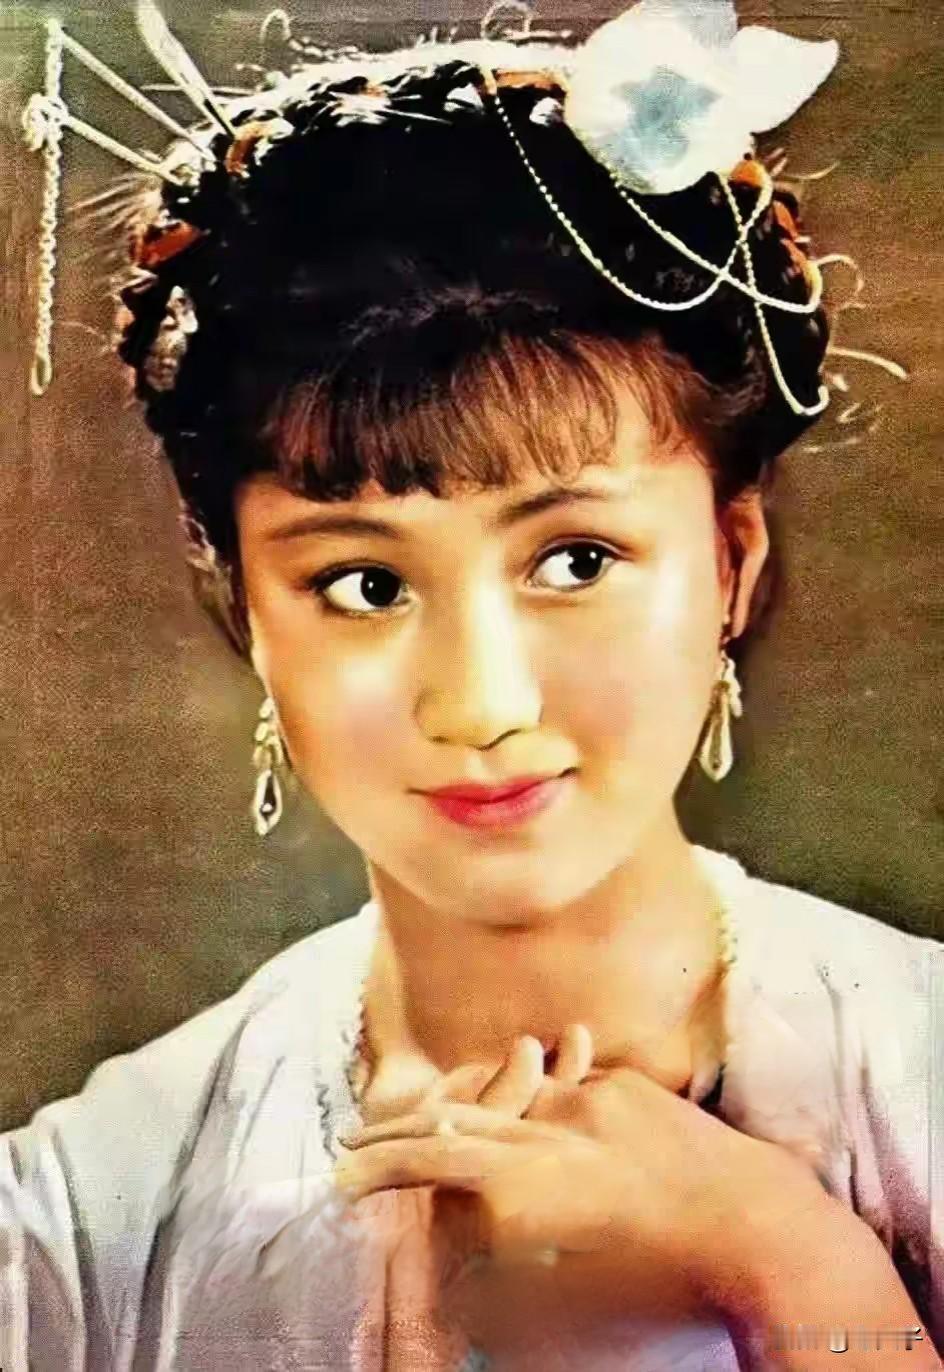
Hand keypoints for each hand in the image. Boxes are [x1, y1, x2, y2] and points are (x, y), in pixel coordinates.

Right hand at [335, 1026, 830, 1354]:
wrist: (762, 1234)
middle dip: (401, 1128)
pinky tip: (527, 1095)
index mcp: (524, 1183)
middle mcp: (548, 1129)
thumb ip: (496, 1293)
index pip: (429, 1160)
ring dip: (468, 1107)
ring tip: (435, 1113)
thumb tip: (454, 1286)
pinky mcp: (629, 1087)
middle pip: (454, 1117)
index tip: (342, 1173)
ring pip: (507, 1096)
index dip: (379, 1166)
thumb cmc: (659, 1291)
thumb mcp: (564, 1313)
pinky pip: (565, 1088)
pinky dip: (540, 1099)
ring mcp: (590, 1099)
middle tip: (361, 1132)